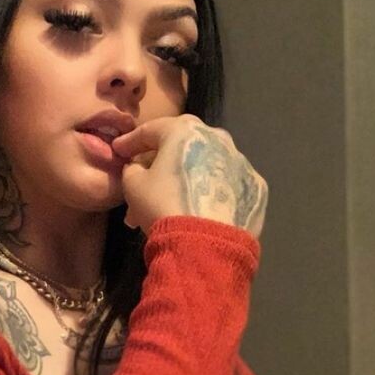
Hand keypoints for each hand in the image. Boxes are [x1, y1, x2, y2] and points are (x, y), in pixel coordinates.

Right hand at [111, 114, 267, 239]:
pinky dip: (213, 194)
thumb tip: (138, 167)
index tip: (118, 152)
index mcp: (186, 131)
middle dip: (162, 162)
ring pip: (206, 166)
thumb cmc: (163, 206)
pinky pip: (227, 186)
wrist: (205, 244)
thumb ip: (132, 169)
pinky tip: (201, 211)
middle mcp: (218, 139)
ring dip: (188, 180)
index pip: (151, 130)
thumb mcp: (133, 186)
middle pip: (183, 146)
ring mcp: (241, 163)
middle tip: (146, 179)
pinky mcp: (256, 188)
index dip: (130, 142)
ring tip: (171, 206)